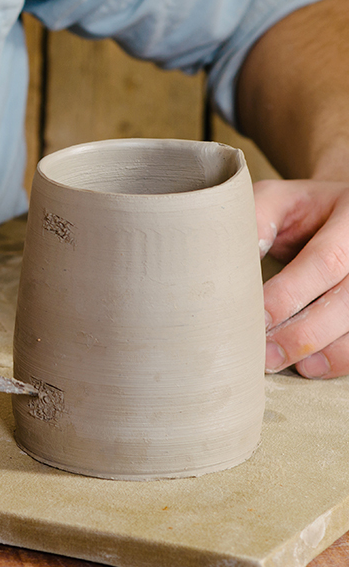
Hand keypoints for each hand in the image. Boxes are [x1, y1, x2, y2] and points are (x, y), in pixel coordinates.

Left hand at [255, 179, 348, 378]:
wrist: (340, 212)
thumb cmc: (301, 209)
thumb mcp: (276, 200)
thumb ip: (255, 219)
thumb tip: (230, 259)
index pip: (325, 261)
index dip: (291, 292)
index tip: (258, 316)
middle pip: (348, 300)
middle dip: (304, 332)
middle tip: (265, 353)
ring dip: (323, 351)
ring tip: (284, 363)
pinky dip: (339, 358)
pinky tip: (311, 365)